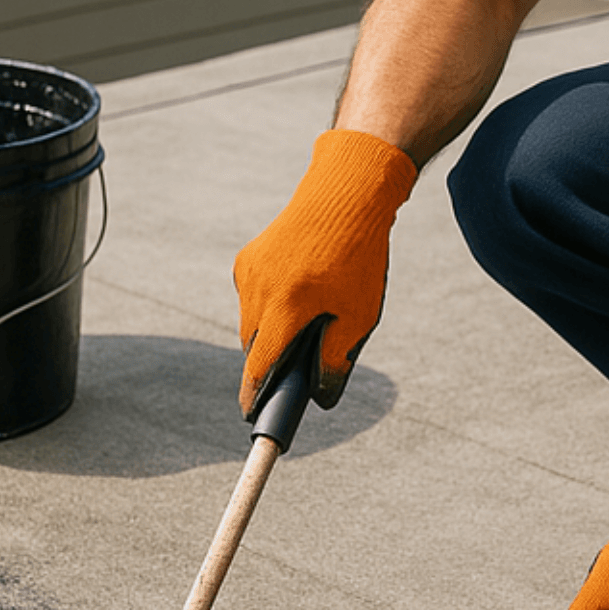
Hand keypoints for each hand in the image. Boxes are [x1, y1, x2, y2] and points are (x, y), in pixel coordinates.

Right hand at [233, 129, 415, 413]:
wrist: (346, 191)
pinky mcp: (248, 257)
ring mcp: (248, 271)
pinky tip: (301, 297)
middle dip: (270, 362)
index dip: (255, 396)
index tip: (253, 417)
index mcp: (285, 306)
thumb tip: (322, 398)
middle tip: (296, 371)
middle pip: (253, 346)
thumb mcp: (360, 314)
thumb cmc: (359, 254)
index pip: (259, 366)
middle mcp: (257, 289)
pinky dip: (271, 306)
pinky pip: (253, 297)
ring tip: (307, 327)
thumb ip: (336, 359)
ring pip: (252, 321)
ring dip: (271, 332)